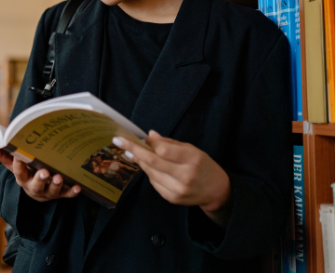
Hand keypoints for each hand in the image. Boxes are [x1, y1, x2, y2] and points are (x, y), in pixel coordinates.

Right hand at [0, 144, 79, 201]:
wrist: (39, 192)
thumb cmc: (26, 173)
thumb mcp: (13, 165)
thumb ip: (1, 155)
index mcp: (22, 179)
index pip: (18, 172)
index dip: (19, 165)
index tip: (20, 157)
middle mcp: (34, 188)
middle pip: (36, 185)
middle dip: (40, 179)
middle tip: (45, 172)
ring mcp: (48, 193)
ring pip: (52, 191)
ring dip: (56, 185)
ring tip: (60, 177)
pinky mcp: (61, 195)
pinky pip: (67, 195)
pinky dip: (72, 192)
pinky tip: (78, 187)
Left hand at [113, 131, 231, 225]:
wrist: (216, 190)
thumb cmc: (202, 165)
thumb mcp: (191, 149)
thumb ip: (169, 143)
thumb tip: (149, 136)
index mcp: (192, 159)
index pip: (164, 150)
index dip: (149, 143)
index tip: (136, 137)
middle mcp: (185, 176)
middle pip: (152, 162)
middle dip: (133, 150)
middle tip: (118, 141)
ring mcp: (178, 190)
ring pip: (150, 173)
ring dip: (140, 161)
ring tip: (132, 152)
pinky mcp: (172, 199)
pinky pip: (154, 182)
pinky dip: (150, 173)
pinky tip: (151, 167)